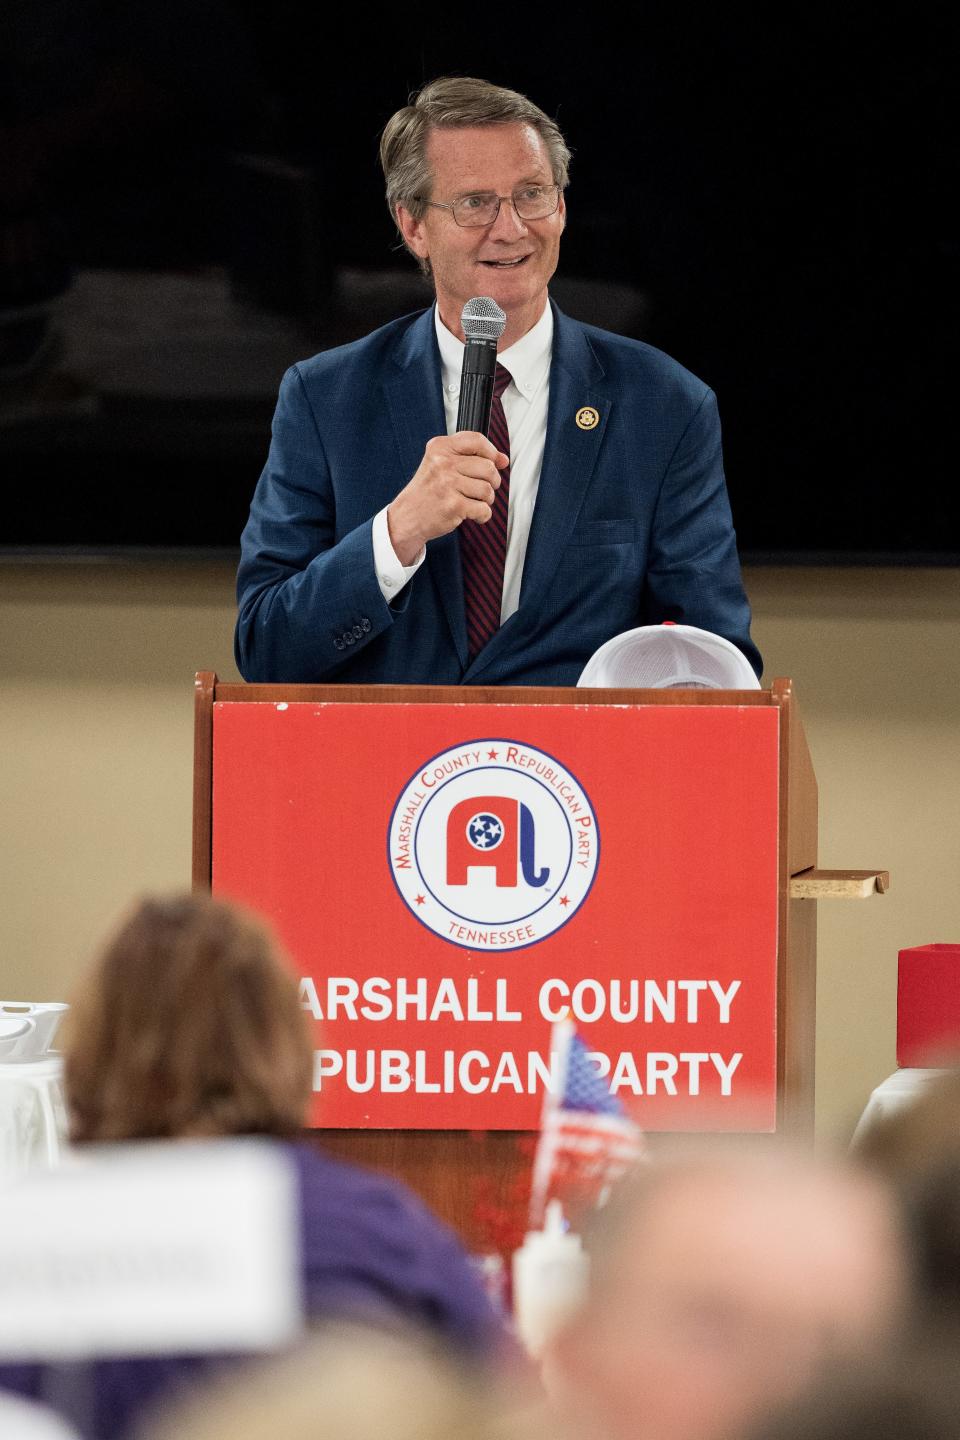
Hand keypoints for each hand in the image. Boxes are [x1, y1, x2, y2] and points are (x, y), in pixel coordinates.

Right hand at [387, 433, 509, 565]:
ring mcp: (448, 484)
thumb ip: (470, 456)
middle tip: (481, 489)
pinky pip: (484, 509)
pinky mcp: (454, 505)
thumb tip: (503, 459)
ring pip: (488, 489)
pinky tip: (471, 514)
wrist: (407, 516)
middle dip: (492, 481)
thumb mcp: (440, 463)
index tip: (496, 462)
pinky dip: (482, 515)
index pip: (477, 440)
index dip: (492, 452)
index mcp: (440, 447)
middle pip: (488, 467)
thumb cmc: (427, 491)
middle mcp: (443, 463)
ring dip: (486, 500)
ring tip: (473, 501)